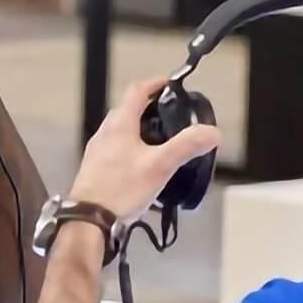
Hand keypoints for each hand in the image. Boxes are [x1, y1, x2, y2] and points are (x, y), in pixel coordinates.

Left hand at [67, 80, 221, 221]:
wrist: (88, 220)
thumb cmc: (121, 188)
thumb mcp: (159, 166)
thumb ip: (186, 146)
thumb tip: (213, 132)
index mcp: (119, 123)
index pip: (136, 90)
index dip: (155, 83)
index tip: (171, 84)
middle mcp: (105, 132)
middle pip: (129, 110)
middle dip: (151, 109)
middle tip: (173, 117)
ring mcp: (97, 151)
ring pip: (122, 131)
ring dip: (142, 131)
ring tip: (163, 143)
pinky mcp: (95, 169)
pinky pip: (117, 150)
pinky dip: (134, 149)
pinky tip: (145, 167)